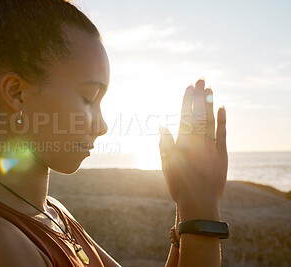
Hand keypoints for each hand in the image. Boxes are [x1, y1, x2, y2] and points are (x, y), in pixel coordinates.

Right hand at [159, 78, 227, 217]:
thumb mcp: (166, 164)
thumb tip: (162, 125)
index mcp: (183, 144)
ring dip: (210, 104)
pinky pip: (222, 134)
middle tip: (201, 79)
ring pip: (210, 121)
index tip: (188, 87)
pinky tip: (221, 108)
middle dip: (199, 96)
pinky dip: (222, 121)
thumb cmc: (178, 185)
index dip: (187, 101)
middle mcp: (198, 142)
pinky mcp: (222, 155)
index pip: (185, 116)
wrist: (198, 203)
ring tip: (210, 89)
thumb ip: (164, 144)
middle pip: (198, 114)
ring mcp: (211, 147)